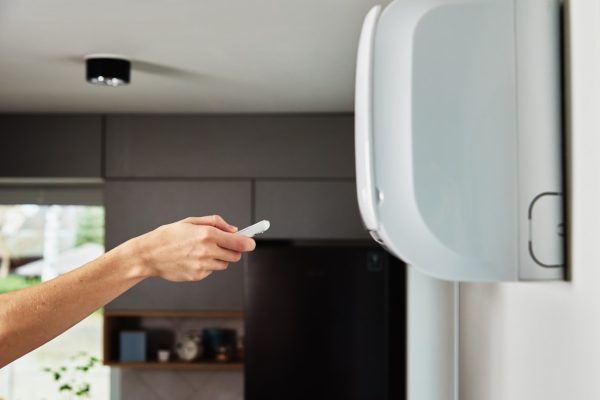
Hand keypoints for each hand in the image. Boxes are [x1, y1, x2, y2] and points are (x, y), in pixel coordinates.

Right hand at [127, 215, 255, 281]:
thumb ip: (215, 222)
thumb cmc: (168, 235)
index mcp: (206, 234)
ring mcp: (202, 265)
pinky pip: (211, 271)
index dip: (248, 243)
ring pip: (224, 264)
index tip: (252, 243)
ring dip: (219, 258)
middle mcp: (206, 250)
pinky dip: (207, 266)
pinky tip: (192, 259)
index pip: (238, 242)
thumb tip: (234, 230)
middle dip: (234, 250)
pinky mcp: (197, 276)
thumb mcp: (190, 221)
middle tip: (224, 245)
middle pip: (235, 255)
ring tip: (202, 251)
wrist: (148, 254)